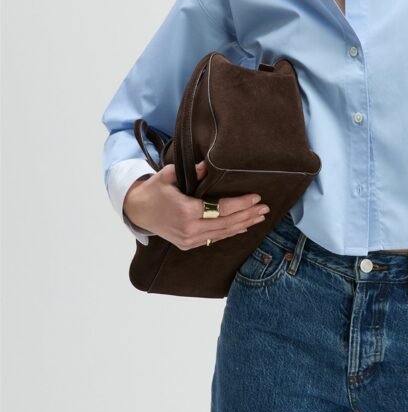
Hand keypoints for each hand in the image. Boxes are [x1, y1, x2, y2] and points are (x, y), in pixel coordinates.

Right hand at [123, 160, 270, 249]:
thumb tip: (209, 166)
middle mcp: (190, 229)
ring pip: (223, 233)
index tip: (256, 198)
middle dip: (248, 215)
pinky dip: (230, 232)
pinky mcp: (188, 245)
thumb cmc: (155, 190)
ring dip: (243, 225)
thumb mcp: (169, 175)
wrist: (138, 211)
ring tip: (259, 217)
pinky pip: (214, 239)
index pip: (221, 208)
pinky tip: (243, 227)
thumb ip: (191, 172)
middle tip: (266, 208)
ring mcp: (189, 240)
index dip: (241, 204)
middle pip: (226, 223)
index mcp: (186, 211)